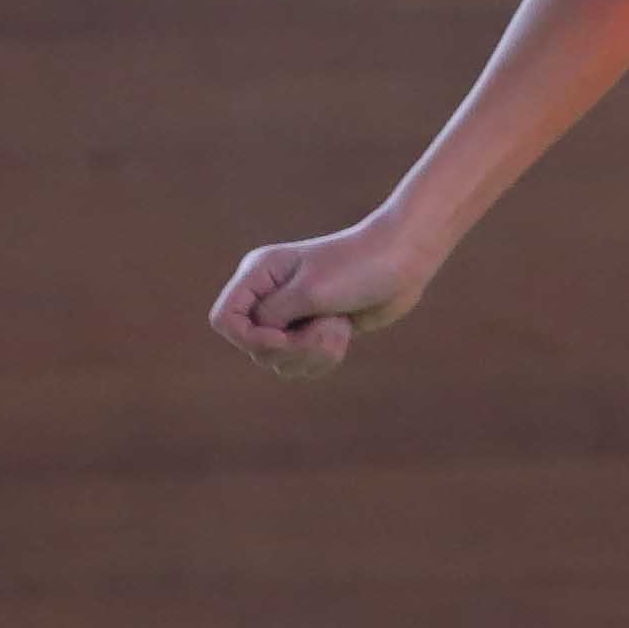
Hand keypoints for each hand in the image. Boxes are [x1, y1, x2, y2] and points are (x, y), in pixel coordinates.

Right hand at [209, 219, 440, 379]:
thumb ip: (273, 316)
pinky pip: (304, 365)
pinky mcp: (314, 332)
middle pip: (255, 348)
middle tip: (324, 328)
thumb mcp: (310, 291)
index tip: (283, 337)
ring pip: (281, 362)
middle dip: (293, 348)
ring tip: (338, 329)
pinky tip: (344, 333)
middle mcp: (269, 296)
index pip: (225, 319)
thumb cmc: (358, 267)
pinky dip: (325, 359)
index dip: (250, 338)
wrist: (403, 261)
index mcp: (259, 275)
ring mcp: (292, 316)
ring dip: (313, 355)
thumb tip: (254, 337)